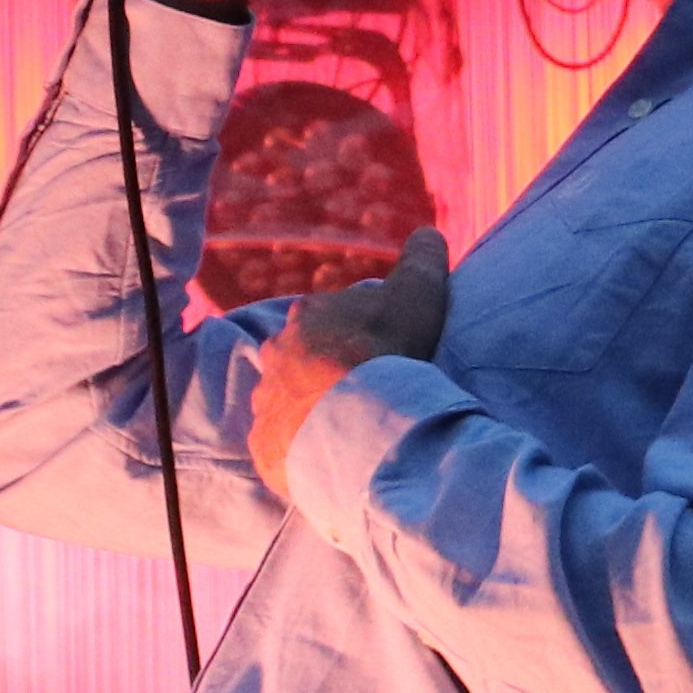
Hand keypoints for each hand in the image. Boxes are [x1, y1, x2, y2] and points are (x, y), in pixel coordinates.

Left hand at [246, 226, 448, 483]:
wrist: (359, 421)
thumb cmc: (386, 350)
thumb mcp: (416, 294)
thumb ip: (421, 261)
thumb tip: (428, 233)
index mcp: (306, 317)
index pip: (327, 321)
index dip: (353, 335)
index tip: (377, 353)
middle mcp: (275, 354)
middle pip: (300, 360)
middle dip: (323, 373)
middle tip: (362, 394)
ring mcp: (266, 401)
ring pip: (287, 403)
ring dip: (310, 412)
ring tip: (345, 432)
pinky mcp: (264, 446)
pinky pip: (282, 447)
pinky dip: (300, 452)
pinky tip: (327, 459)